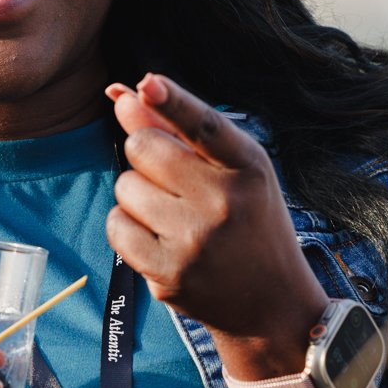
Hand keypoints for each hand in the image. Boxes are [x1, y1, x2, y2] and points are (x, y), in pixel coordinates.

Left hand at [105, 73, 329, 370]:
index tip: (149, 83)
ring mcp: (195, 242)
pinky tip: (158, 237)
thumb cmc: (248, 220)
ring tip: (173, 214)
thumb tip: (121, 93)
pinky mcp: (170, 275)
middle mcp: (225, 202)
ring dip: (137, 193)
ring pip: (125, 186)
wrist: (271, 303)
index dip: (173, 101)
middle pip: (143, 147)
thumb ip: (178, 128)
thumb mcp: (233, 170)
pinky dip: (127, 226)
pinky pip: (116, 226)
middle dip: (145, 153)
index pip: (205, 126)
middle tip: (172, 178)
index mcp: (248, 167)